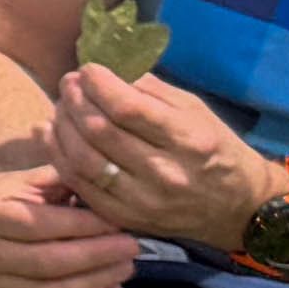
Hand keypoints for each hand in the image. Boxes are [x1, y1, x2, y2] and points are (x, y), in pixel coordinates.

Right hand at [0, 157, 142, 287]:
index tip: (119, 223)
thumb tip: (110, 192)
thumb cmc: (24, 195)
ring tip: (126, 268)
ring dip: (95, 283)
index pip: (38, 224)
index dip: (82, 226)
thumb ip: (70, 181)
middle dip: (96, 256)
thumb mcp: (41, 178)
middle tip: (132, 247)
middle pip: (45, 262)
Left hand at [46, 59, 272, 252]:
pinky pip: (80, 185)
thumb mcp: (196, 111)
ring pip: (83, 159)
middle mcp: (165, 172)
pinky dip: (58, 157)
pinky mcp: (125, 218)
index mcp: (188, 140)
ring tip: (60, 107)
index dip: (99, 85)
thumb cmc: (216, 150)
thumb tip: (109, 70)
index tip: (87, 69)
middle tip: (68, 84)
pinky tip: (51, 135)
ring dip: (62, 127)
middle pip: (100, 132)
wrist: (237, 209)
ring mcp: (142, 200)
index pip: (129, 109)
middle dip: (75, 101)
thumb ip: (152, 91)